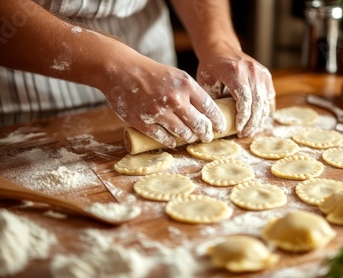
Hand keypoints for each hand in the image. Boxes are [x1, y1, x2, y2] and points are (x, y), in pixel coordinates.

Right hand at [101, 53, 225, 148]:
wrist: (121, 70)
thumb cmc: (152, 73)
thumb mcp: (177, 76)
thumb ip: (191, 93)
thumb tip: (207, 113)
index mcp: (186, 85)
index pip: (209, 108)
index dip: (218, 121)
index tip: (221, 127)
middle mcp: (175, 99)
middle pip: (199, 125)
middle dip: (206, 134)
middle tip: (207, 137)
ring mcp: (159, 112)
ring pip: (183, 134)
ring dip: (189, 138)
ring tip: (191, 138)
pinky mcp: (144, 122)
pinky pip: (163, 138)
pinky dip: (171, 142)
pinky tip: (173, 141)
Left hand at [196, 47, 275, 136]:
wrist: (221, 48)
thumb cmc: (211, 67)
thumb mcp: (206, 82)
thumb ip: (213, 100)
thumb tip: (216, 123)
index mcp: (235, 72)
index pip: (244, 100)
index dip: (243, 117)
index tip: (239, 129)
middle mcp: (251, 71)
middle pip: (257, 103)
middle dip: (252, 122)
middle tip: (245, 134)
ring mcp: (261, 72)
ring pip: (265, 101)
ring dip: (259, 118)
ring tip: (250, 130)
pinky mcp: (266, 75)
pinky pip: (269, 96)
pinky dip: (265, 109)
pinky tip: (258, 119)